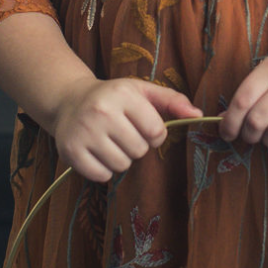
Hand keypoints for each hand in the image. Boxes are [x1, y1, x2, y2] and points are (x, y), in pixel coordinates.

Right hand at [52, 78, 199, 182]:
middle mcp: (101, 112)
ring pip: (121, 165)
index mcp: (123, 95)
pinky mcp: (70, 151)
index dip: (154, 134)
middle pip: (139, 150)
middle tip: (122, 133)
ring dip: (121, 158)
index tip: (142, 126)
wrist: (69, 100)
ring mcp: (83, 132)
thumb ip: (172, 100)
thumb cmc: (113, 98)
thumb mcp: (142, 91)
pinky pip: (101, 176)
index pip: (156, 132)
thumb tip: (198, 114)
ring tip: (109, 141)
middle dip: (136, 146)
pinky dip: (103, 170)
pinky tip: (96, 152)